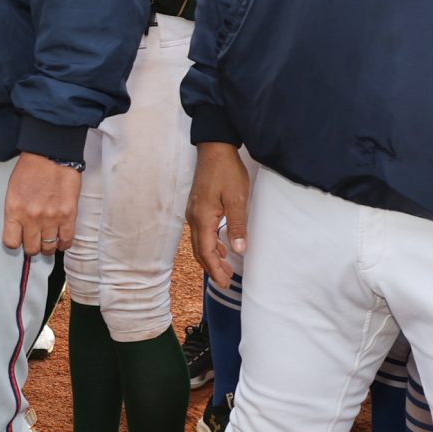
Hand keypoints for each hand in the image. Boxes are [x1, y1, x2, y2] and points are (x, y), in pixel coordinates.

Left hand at [4, 155, 80, 255]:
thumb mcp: (13, 191)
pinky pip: (67, 240)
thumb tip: (19, 230)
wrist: (51, 154)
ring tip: (48, 241)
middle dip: (32, 248)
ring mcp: (51, 218)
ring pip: (49, 248)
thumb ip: (16, 212)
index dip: (15, 244)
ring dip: (48, 247)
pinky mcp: (69, 215)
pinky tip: (61, 241)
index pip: (11, 242)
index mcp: (14, 210)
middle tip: (35, 242)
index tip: (19, 241)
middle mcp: (31, 217)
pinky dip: (64, 244)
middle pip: (31, 249)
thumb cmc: (31, 169)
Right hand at [187, 142, 251, 288]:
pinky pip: (201, 232)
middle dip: (212, 267)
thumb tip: (238, 250)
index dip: (215, 269)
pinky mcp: (198, 206)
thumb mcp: (237, 199)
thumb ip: (236, 226)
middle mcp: (194, 218)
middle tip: (225, 281)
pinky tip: (222, 246)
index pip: (206, 251)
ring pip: (200, 242)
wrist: (214, 149)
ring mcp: (194, 212)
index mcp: (202, 218)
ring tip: (225, 267)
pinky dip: (210, 244)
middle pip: (200, 250)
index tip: (225, 282)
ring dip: (211, 257)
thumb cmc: (226, 172)